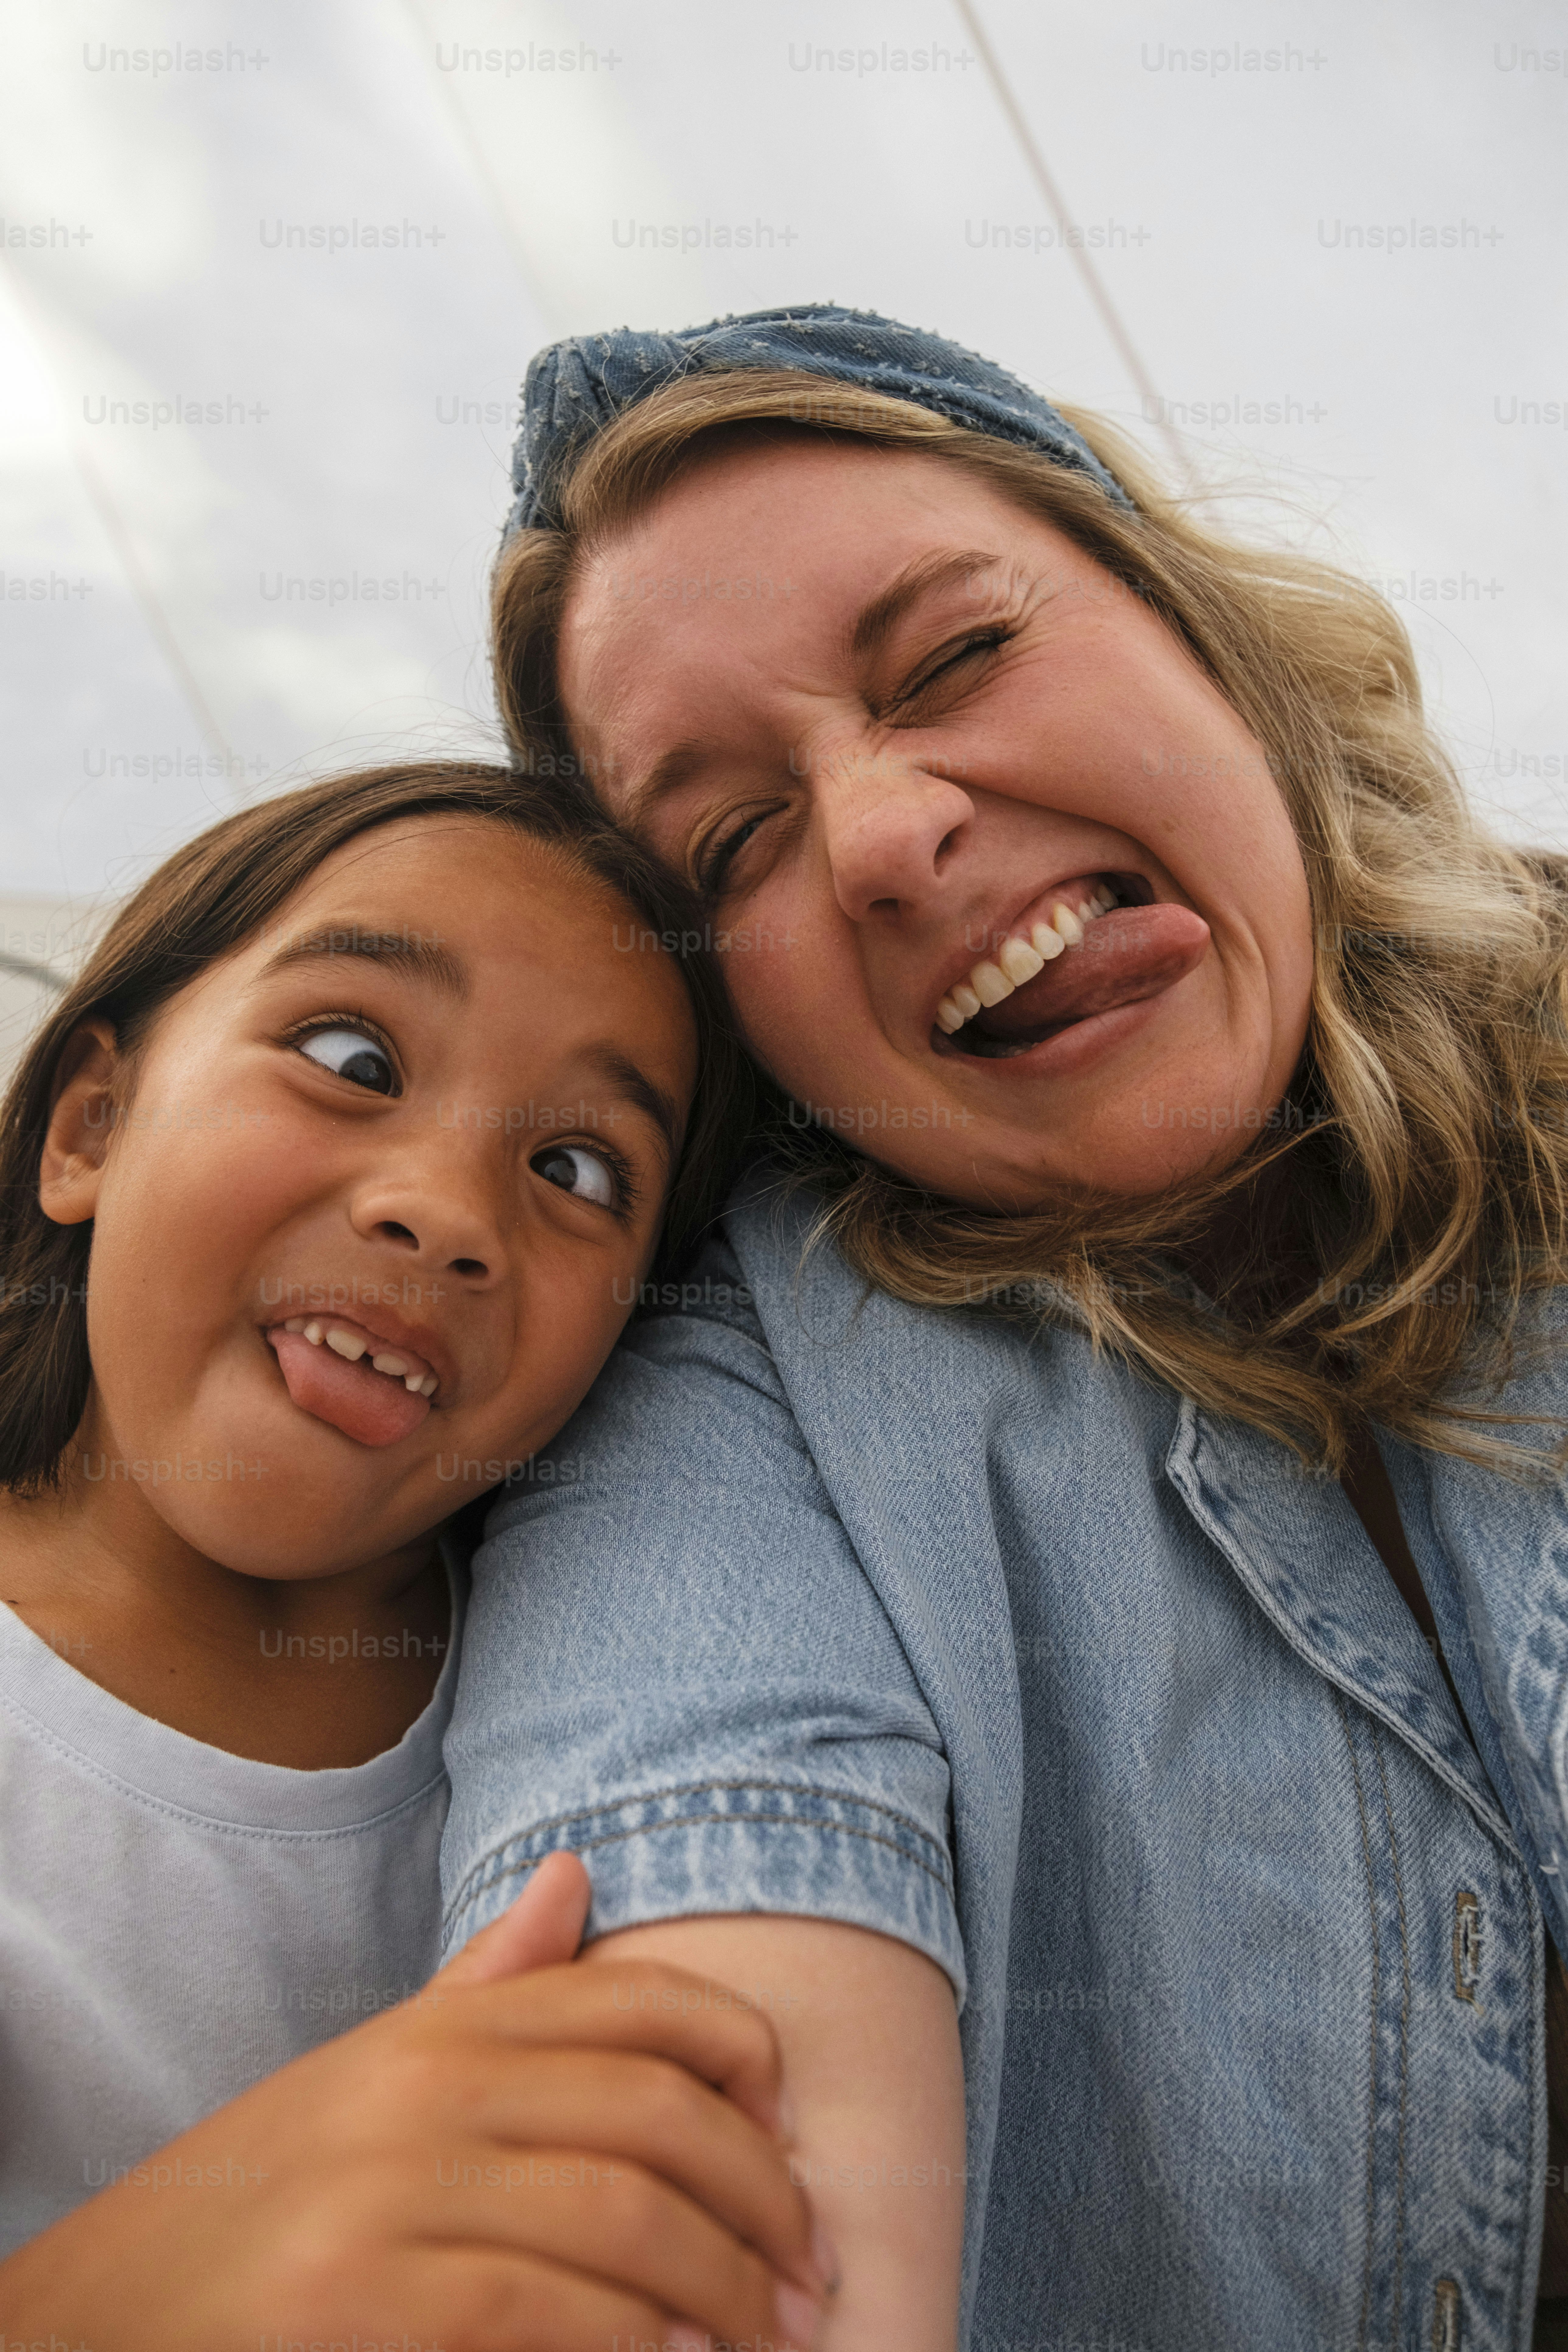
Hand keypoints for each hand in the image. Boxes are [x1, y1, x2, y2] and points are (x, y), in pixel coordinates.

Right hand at [0, 1854, 829, 2348]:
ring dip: (722, 2290)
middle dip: (761, 2201)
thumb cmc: (266, 2194)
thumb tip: (578, 1873)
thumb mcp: (378, 2070)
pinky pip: (546, 2309)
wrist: (111, 2304)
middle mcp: (429, 2088)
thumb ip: (489, 1986)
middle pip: (655, 2117)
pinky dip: (630, 2340)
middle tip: (812, 2277)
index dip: (744, 2061)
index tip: (793, 2143)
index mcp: (442, 2030)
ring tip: (769, 2337)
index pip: (639, 2004)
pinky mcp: (362, 2296)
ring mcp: (392, 2190)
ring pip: (621, 2219)